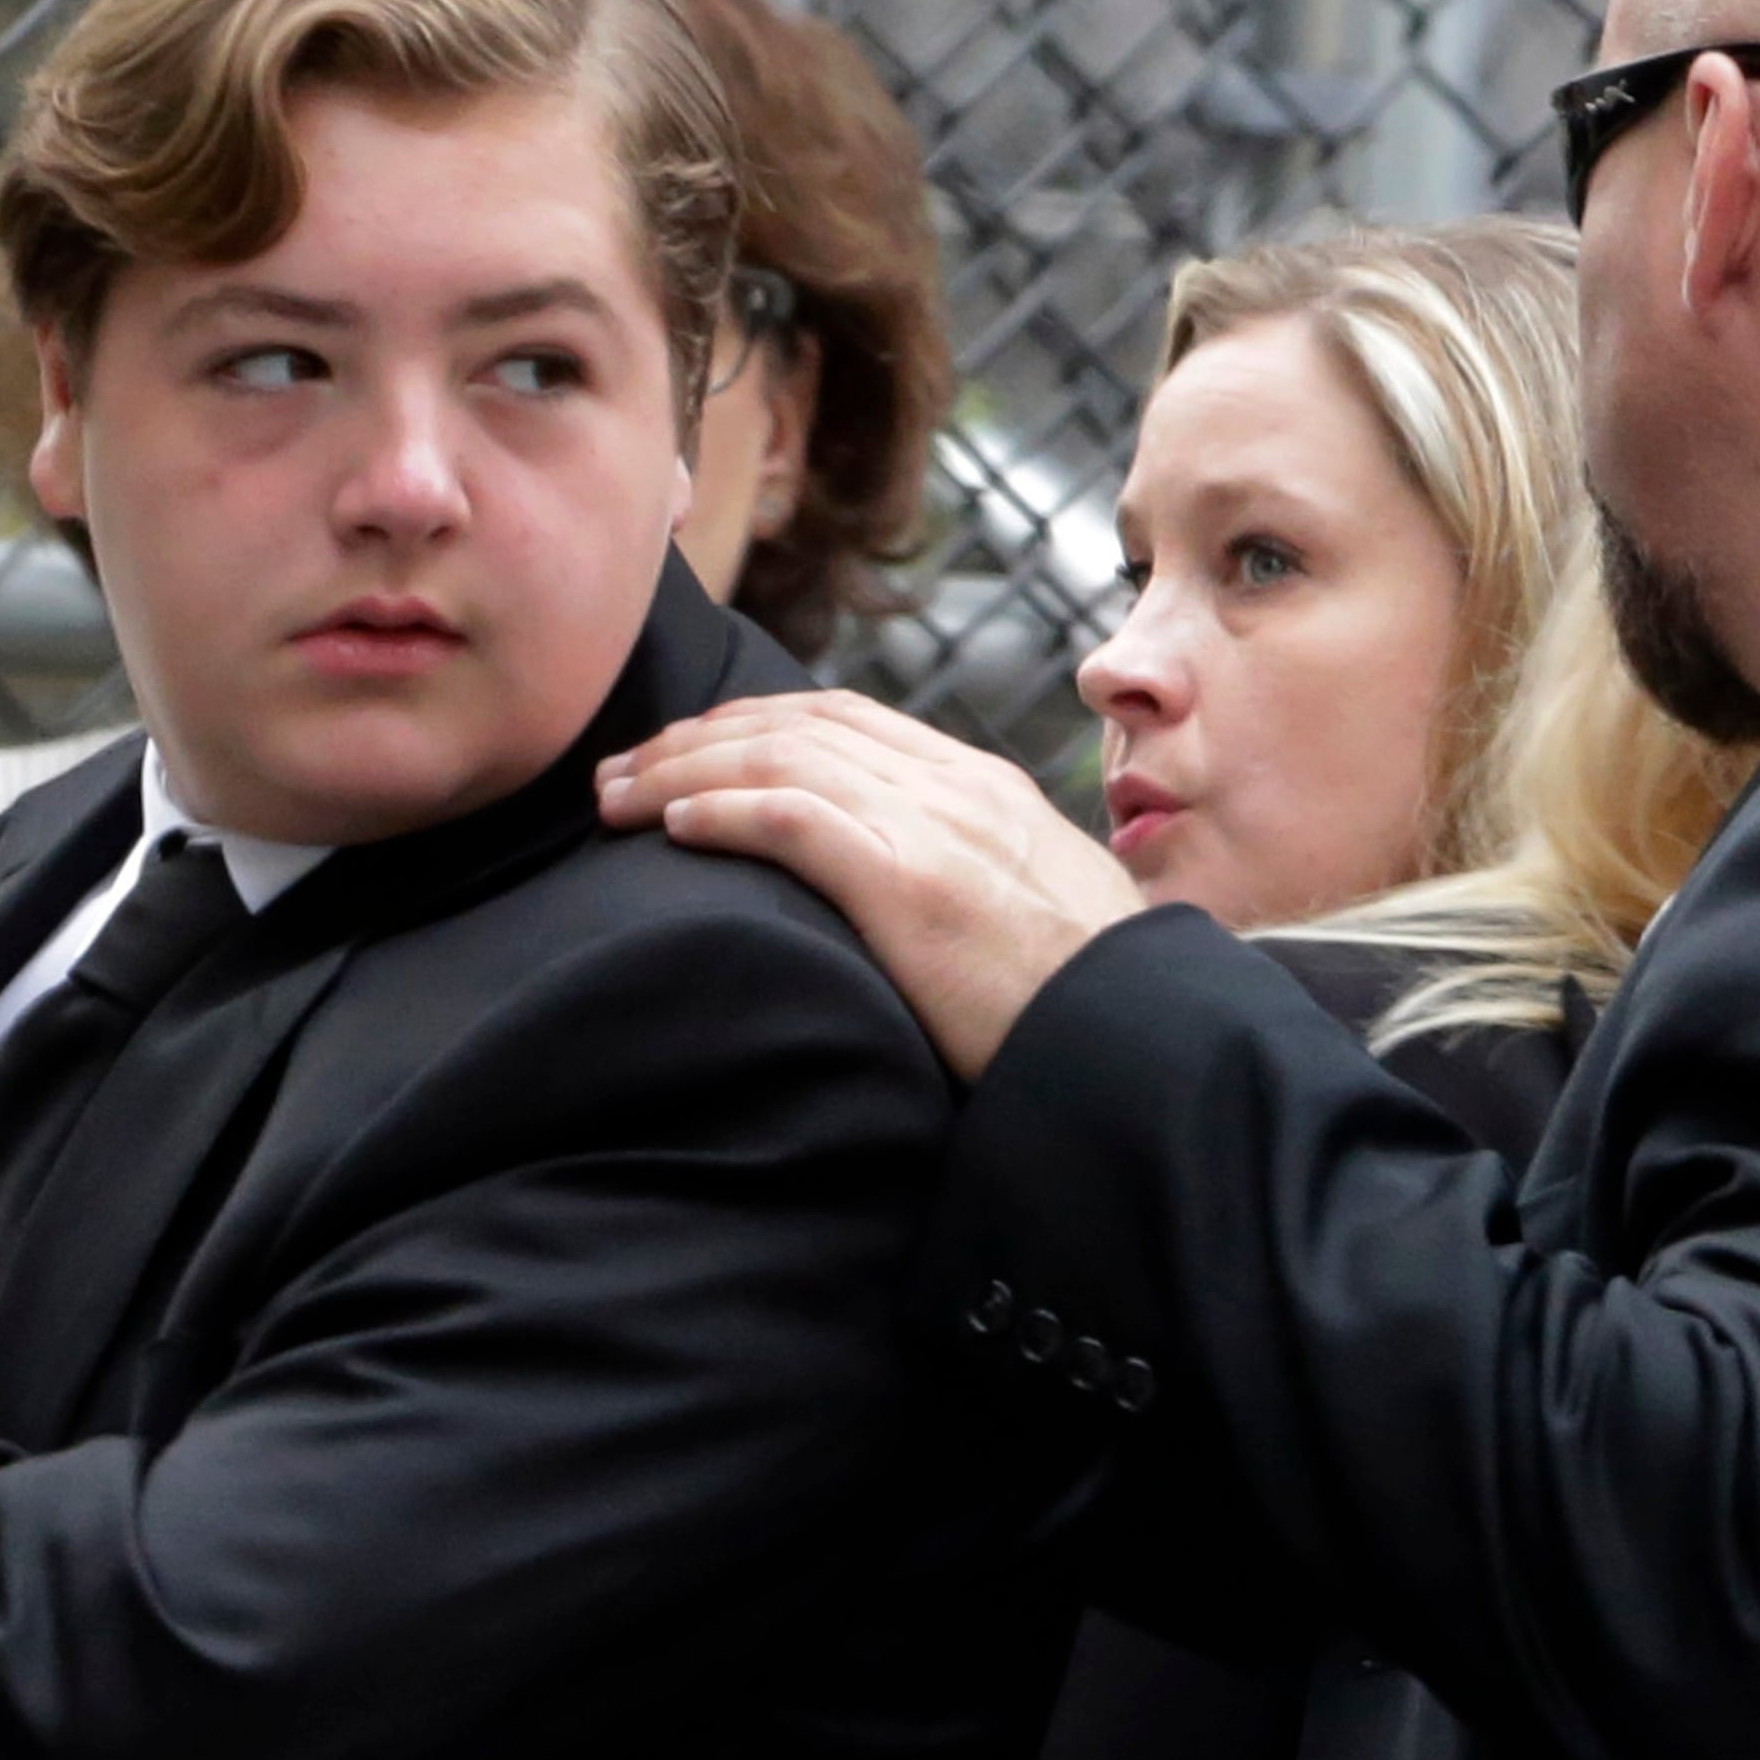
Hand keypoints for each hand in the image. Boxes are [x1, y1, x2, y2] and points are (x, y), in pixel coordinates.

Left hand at [596, 692, 1141, 1078]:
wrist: (1143, 1040)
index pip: (843, 719)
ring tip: (616, 799)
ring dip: (681, 771)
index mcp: (982, 788)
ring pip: (779, 757)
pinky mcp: (910, 883)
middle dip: (694, 739)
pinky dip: (720, 811)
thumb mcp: (1036, 913)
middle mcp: (954, 787)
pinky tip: (670, 826)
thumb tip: (920, 907)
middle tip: (620, 771)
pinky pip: (791, 818)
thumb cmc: (1089, 1003)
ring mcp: (933, 828)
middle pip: (796, 723)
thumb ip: (975, 882)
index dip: (750, 725)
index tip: (687, 753)